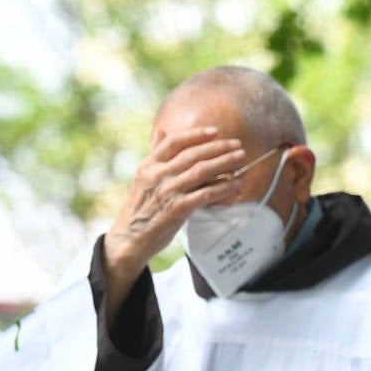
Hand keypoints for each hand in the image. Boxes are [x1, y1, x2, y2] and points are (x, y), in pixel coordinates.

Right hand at [101, 127, 242, 310]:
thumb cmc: (140, 208)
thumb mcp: (142, 177)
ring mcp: (167, 192)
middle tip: (237, 145)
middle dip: (218, 148)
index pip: (173, 142)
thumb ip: (154, 155)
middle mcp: (157, 175)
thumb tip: (160, 131)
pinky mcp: (177, 210)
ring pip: (201, 171)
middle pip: (193, 155)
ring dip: (225, 163)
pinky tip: (235, 184)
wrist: (129, 239)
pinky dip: (223, 188)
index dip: (195, 135)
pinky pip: (205, 194)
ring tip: (241, 159)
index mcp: (148, 166)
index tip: (215, 131)